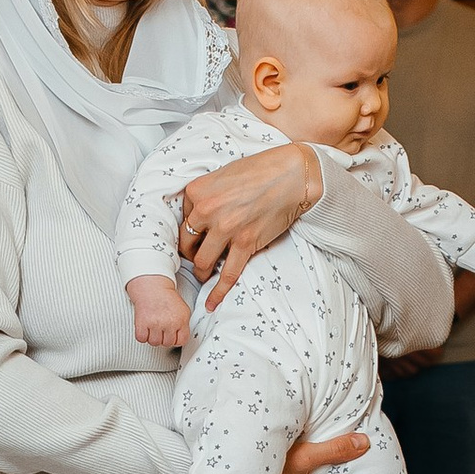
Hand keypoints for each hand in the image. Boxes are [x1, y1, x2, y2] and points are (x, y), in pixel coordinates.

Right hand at [127, 275, 189, 350]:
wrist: (152, 286)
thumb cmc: (166, 297)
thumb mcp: (183, 310)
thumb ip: (184, 325)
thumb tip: (182, 337)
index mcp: (181, 320)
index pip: (182, 340)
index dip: (176, 339)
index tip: (173, 336)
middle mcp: (169, 322)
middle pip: (167, 343)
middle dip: (163, 337)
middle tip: (161, 329)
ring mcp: (155, 323)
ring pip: (154, 342)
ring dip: (152, 337)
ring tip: (153, 328)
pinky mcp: (142, 323)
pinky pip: (142, 338)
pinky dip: (142, 335)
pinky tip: (145, 328)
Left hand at [180, 141, 321, 307]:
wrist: (291, 175)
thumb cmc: (260, 170)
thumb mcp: (223, 175)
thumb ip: (207, 194)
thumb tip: (199, 216)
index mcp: (197, 191)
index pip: (183, 219)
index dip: (190, 230)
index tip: (195, 237)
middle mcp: (206, 210)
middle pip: (187, 243)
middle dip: (191, 254)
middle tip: (195, 257)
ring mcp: (226, 228)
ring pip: (203, 261)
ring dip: (202, 271)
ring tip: (204, 274)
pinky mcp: (245, 243)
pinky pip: (228, 274)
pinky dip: (218, 292)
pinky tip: (212, 303)